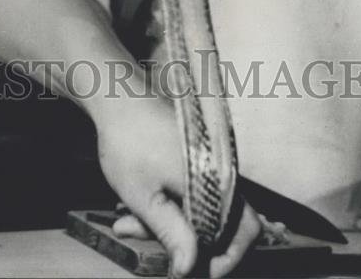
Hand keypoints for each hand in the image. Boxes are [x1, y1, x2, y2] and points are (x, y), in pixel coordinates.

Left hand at [95, 95, 259, 277]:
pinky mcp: (196, 158)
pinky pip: (192, 192)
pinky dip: (169, 206)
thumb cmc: (128, 142)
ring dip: (172, 225)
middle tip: (146, 239)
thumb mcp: (143, 196)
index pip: (243, 230)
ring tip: (130, 222)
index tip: (195, 269)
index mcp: (215, 178)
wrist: (117, 98)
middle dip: (188, 242)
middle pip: (224, 223)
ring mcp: (209, 162)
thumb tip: (189, 270)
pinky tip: (139, 206)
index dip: (225, 257)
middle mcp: (220, 169)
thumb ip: (171, 234)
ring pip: (203, 209)